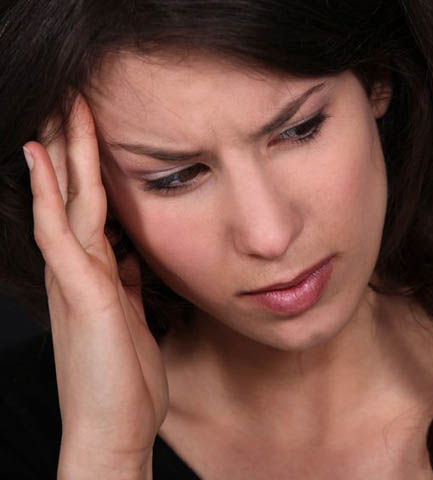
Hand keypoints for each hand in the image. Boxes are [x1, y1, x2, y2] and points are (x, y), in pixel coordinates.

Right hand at [23, 94, 167, 468]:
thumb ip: (127, 285)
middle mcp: (80, 270)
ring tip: (61, 107)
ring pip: (68, 202)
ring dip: (65, 153)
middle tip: (73, 99)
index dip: (91, 169)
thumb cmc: (125, 381)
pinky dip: (49, 193)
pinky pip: (62, 232)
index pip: (92, 209)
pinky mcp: (82, 293)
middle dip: (75, 148)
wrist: (114, 430)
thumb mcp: (131, 319)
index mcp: (96, 275)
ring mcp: (77, 279)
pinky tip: (40, 157)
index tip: (96, 131)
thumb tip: (129, 259)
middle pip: (76, 196)